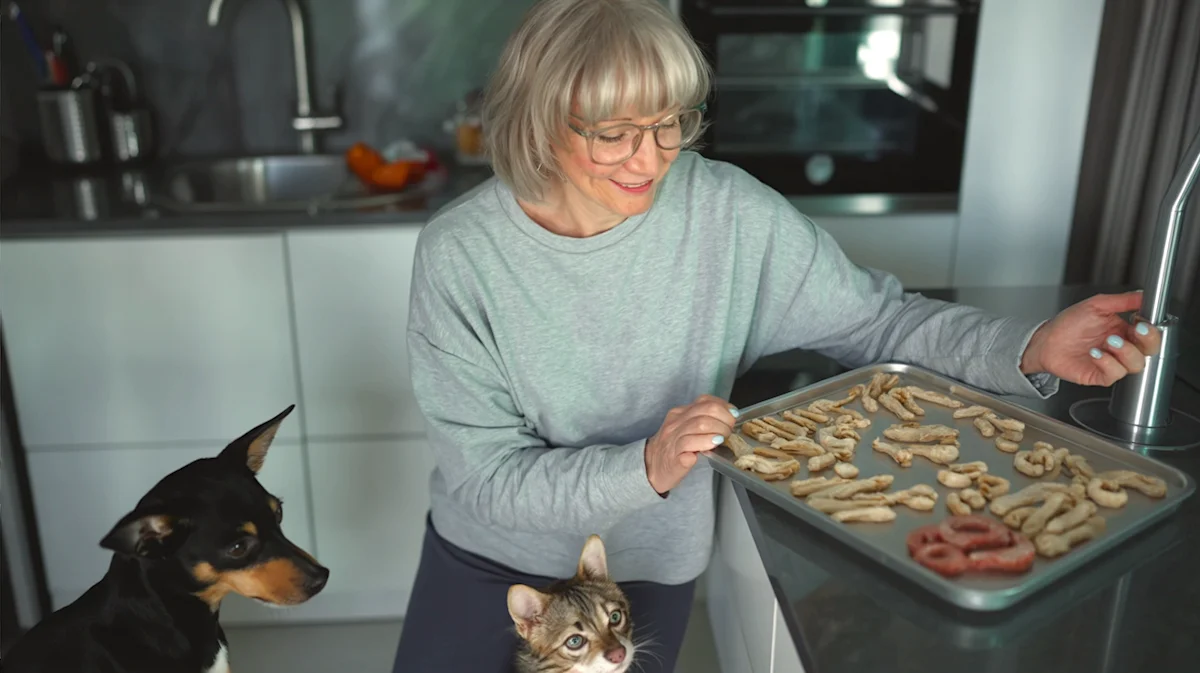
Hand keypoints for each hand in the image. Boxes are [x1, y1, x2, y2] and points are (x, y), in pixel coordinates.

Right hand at [645, 395, 737, 493]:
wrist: (651, 468)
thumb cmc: (673, 448)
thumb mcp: (685, 429)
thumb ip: (702, 421)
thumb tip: (728, 418)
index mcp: (680, 413)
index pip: (705, 401)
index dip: (724, 407)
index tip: (733, 416)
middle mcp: (675, 423)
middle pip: (705, 412)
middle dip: (724, 420)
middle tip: (730, 430)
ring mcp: (673, 439)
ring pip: (699, 425)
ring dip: (718, 431)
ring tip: (723, 439)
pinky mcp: (673, 457)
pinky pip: (689, 446)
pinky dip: (704, 444)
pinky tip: (711, 448)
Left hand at [1020, 291, 1162, 386]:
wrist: (1045, 341)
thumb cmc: (1068, 324)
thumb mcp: (1096, 305)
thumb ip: (1122, 301)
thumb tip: (1143, 294)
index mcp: (1124, 331)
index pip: (1150, 333)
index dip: (1152, 330)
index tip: (1143, 322)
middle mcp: (1122, 348)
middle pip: (1150, 350)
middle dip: (1147, 341)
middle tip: (1136, 331)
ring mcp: (1112, 363)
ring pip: (1136, 364)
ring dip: (1126, 352)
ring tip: (1108, 341)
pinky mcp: (1100, 375)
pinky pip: (1115, 374)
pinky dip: (1108, 363)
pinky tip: (1095, 353)